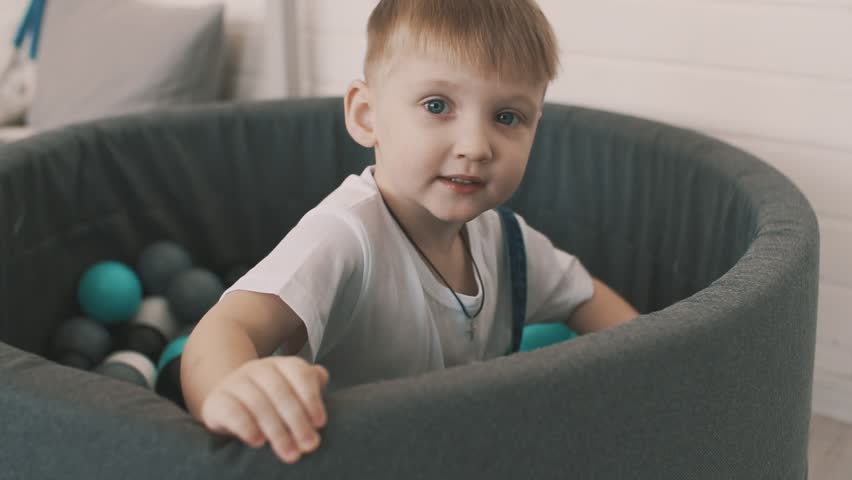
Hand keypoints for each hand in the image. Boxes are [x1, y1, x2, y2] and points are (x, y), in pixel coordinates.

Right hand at [200, 356, 329, 463]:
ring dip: (277, 431)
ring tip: (289, 453)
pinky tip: (258, 442)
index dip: (312, 399)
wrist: (229, 402)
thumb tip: (322, 376)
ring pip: (258, 403)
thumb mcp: (292, 390)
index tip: (320, 424)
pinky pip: (232, 411)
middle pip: (281, 392)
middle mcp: (258, 368)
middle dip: (298, 421)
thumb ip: (310, 383)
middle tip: (309, 446)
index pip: (300, 374)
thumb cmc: (271, 399)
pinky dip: (247, 427)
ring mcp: (235, 382)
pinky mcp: (216, 400)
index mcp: (281, 364)